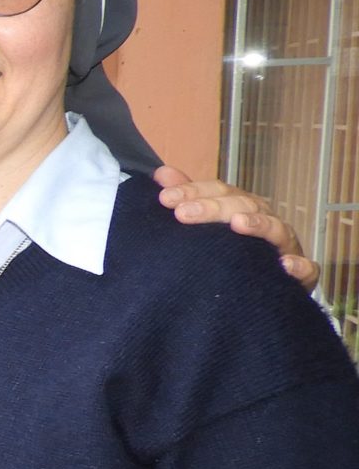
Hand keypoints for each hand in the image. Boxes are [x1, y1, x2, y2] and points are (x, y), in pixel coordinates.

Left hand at [155, 166, 319, 289]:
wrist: (255, 294)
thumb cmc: (228, 254)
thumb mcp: (206, 227)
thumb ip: (188, 200)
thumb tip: (161, 173)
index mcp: (242, 208)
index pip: (220, 192)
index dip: (194, 191)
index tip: (165, 198)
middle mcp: (265, 223)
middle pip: (244, 206)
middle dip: (213, 207)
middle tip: (182, 213)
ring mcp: (285, 247)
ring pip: (277, 229)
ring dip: (258, 224)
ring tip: (237, 223)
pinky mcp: (300, 276)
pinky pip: (306, 269)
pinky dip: (299, 266)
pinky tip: (285, 265)